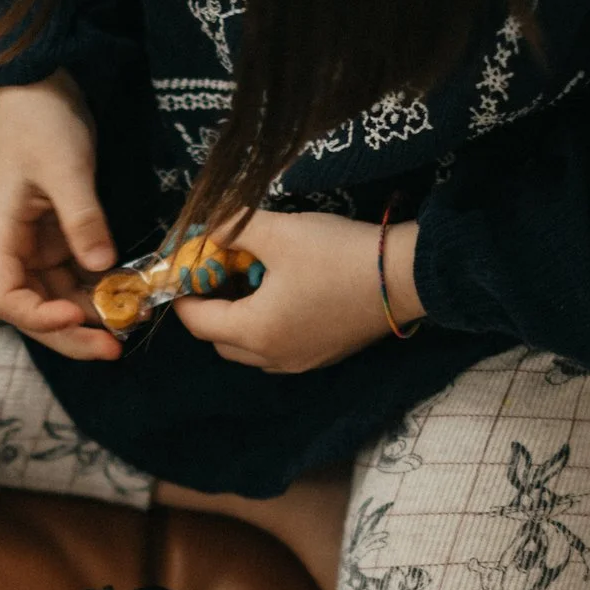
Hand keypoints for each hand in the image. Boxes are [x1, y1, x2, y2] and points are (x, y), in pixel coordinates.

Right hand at [0, 72, 121, 360]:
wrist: (42, 83)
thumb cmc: (41, 120)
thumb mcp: (65, 167)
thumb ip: (82, 219)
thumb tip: (100, 269)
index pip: (3, 297)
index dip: (36, 317)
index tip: (75, 316)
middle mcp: (12, 248)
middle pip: (32, 309)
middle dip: (71, 333)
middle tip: (113, 348)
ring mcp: (35, 245)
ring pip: (57, 298)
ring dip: (90, 316)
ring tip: (130, 325)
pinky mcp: (58, 237)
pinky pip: (76, 276)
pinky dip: (99, 290)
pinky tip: (129, 298)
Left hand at [174, 209, 421, 373]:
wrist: (405, 277)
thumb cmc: (337, 255)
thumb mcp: (278, 231)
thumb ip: (233, 227)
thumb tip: (206, 228)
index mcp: (255, 331)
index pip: (196, 321)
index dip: (183, 292)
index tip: (188, 265)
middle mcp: (274, 358)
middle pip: (221, 340)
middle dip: (212, 307)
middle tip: (222, 270)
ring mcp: (302, 362)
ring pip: (251, 348)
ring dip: (241, 319)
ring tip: (254, 280)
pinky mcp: (325, 356)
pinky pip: (280, 348)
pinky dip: (269, 326)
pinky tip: (286, 292)